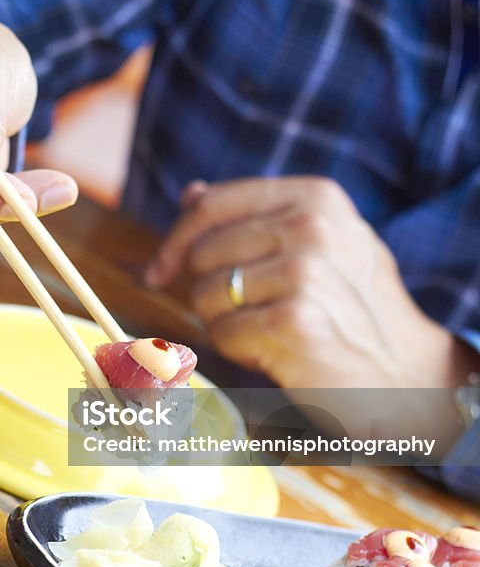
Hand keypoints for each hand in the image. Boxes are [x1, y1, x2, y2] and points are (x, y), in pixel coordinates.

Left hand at [146, 176, 477, 388]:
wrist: (405, 372)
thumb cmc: (350, 307)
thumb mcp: (317, 243)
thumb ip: (255, 215)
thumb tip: (190, 194)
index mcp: (314, 197)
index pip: (210, 204)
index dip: (176, 241)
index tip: (160, 270)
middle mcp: (311, 227)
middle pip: (202, 255)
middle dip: (209, 290)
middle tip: (254, 311)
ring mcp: (305, 273)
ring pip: (205, 295)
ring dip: (224, 322)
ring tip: (270, 329)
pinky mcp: (295, 321)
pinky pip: (222, 333)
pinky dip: (237, 349)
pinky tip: (274, 351)